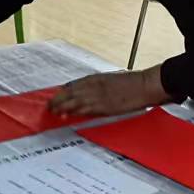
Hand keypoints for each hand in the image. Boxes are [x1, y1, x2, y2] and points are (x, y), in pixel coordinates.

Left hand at [48, 69, 169, 119]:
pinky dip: (73, 111)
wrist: (144, 86)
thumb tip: (92, 92)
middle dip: (58, 99)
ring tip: (53, 112)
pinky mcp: (103, 105)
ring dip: (61, 106)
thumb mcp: (113, 80)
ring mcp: (98, 95)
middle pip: (70, 92)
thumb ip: (101, 85)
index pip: (74, 85)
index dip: (63, 92)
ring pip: (73, 101)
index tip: (56, 97)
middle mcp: (94, 86)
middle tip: (49, 106)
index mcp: (96, 78)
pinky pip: (84, 108)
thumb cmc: (132, 83)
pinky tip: (66, 115)